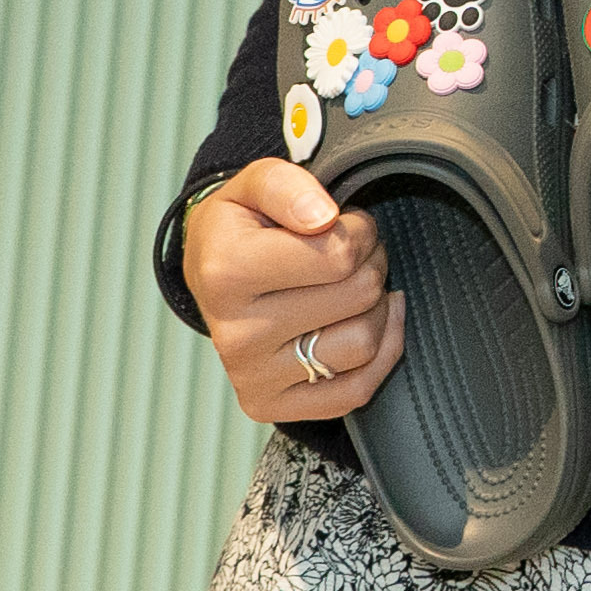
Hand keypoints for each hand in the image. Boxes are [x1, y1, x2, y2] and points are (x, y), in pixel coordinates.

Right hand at [192, 159, 398, 423]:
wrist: (211, 274)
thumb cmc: (243, 226)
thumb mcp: (256, 184)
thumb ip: (288, 185)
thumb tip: (323, 217)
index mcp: (226, 272)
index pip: (340, 255)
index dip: (359, 231)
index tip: (345, 225)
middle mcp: (234, 334)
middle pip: (359, 295)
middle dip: (370, 263)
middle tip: (353, 254)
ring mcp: (250, 377)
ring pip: (364, 343)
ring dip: (378, 306)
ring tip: (353, 286)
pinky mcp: (268, 406)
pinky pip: (357, 392)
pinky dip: (379, 354)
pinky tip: (367, 322)